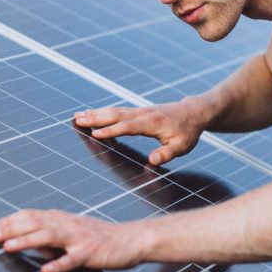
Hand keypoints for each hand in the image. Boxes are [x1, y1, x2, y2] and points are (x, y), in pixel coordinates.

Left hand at [0, 209, 147, 271]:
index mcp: (62, 219)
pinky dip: (58, 264)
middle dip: (11, 229)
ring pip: (50, 237)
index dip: (10, 220)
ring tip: (8, 246)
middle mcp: (68, 225)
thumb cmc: (101, 238)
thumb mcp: (73, 234)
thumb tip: (29, 245)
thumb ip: (51, 239)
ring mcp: (79, 238)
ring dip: (27, 241)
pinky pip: (72, 259)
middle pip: (35, 223)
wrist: (131, 240)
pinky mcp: (91, 253)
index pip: (31, 216)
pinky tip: (45, 270)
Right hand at [73, 100, 206, 165]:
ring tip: (77, 115)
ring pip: (114, 111)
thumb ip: (167, 153)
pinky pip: (117, 111)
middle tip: (76, 119)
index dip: (111, 131)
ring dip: (95, 113)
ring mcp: (139, 111)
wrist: (194, 112)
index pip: (127, 127)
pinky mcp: (138, 111)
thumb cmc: (188, 131)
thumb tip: (153, 161)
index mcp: (151, 123)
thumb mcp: (182, 146)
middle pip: (115, 115)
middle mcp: (142, 114)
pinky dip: (103, 112)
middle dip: (95, 118)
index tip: (94, 133)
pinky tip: (92, 114)